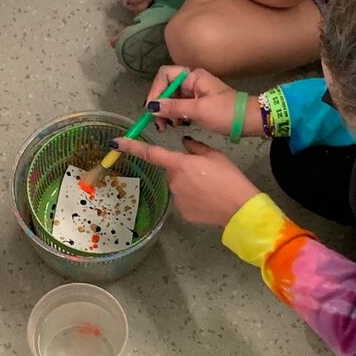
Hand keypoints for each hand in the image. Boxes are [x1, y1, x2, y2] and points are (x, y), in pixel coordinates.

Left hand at [107, 136, 261, 226]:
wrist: (240, 209)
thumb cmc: (230, 179)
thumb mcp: (215, 156)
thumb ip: (195, 147)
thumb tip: (185, 143)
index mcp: (180, 164)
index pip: (150, 153)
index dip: (131, 146)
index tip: (115, 143)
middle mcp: (173, 181)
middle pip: (171, 171)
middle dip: (182, 170)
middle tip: (205, 173)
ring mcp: (176, 199)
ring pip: (177, 186)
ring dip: (188, 184)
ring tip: (209, 187)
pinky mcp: (182, 212)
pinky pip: (183, 200)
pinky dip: (192, 198)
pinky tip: (207, 200)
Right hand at [143, 66, 254, 135]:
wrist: (248, 121)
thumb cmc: (226, 113)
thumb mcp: (198, 110)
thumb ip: (173, 108)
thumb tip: (151, 106)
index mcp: (193, 76)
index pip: (165, 75)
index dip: (155, 90)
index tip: (152, 108)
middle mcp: (192, 81)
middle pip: (166, 87)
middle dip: (160, 105)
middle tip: (160, 123)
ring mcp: (195, 92)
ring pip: (172, 99)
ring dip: (167, 112)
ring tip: (168, 127)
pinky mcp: (198, 103)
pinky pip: (180, 106)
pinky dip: (175, 116)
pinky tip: (177, 125)